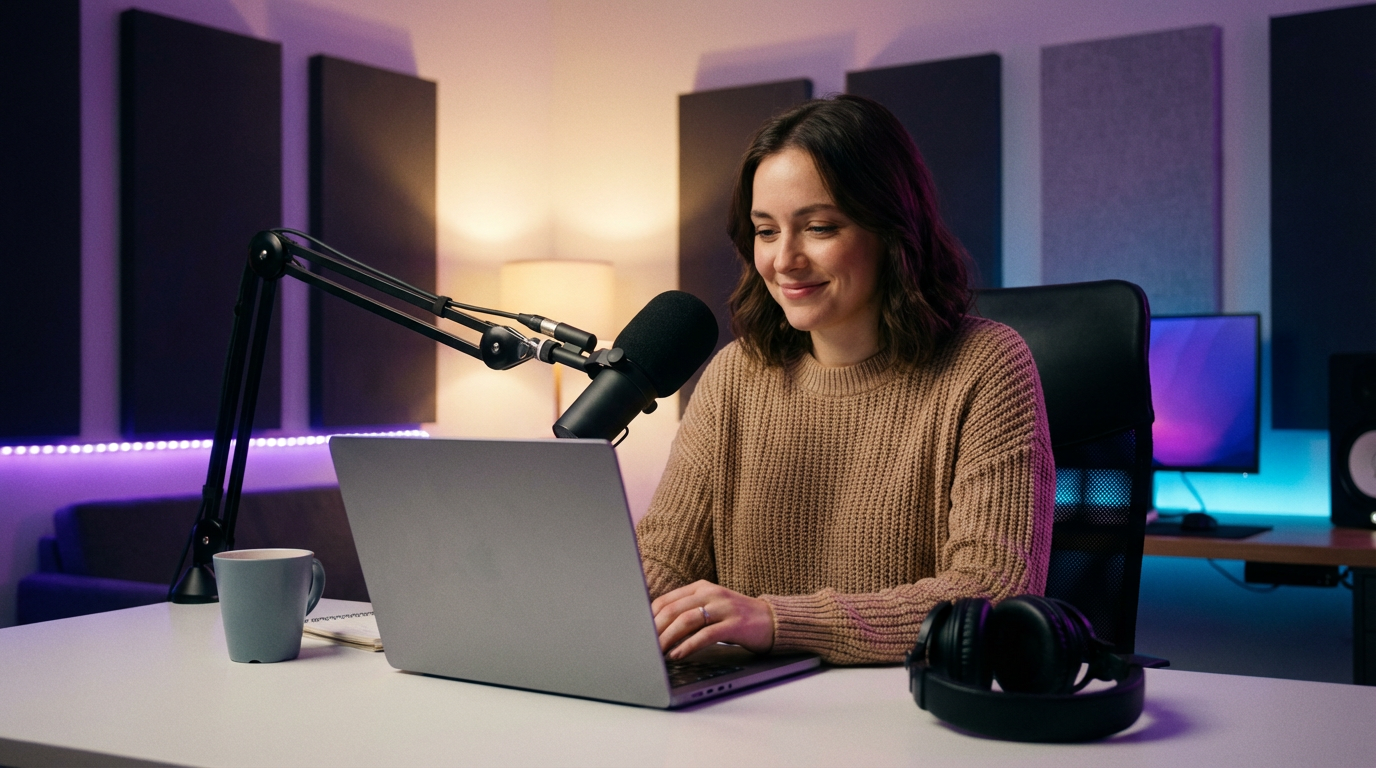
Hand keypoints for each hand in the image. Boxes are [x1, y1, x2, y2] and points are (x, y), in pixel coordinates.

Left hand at [651, 580, 775, 659]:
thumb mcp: (710, 608)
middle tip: (643, 647)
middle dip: (655, 630)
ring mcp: (724, 607)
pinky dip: (688, 646)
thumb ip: (688, 612)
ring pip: (687, 620)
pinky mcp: (734, 624)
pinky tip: (678, 655)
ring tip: (657, 653)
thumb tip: (657, 630)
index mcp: (700, 587)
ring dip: (668, 638)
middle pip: (673, 610)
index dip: (649, 618)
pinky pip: (706, 634)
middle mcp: (710, 593)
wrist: (771, 620)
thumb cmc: (735, 618)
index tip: (638, 634)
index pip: (666, 600)